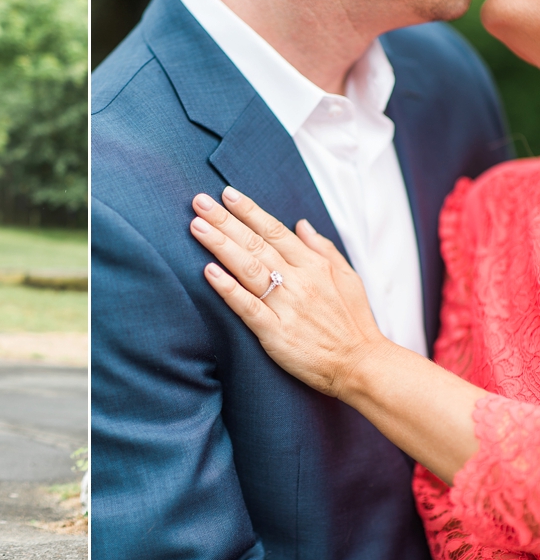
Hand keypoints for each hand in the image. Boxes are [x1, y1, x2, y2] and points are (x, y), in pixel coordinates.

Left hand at [189, 186, 390, 399]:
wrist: (361, 365)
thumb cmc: (354, 323)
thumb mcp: (347, 277)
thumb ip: (322, 248)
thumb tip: (301, 224)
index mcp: (314, 265)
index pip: (274, 231)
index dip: (249, 211)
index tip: (227, 194)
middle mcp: (299, 281)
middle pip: (255, 243)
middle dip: (225, 220)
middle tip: (199, 202)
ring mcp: (286, 306)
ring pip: (247, 268)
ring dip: (220, 245)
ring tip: (198, 227)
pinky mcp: (276, 333)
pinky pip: (247, 306)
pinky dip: (227, 288)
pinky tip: (209, 272)